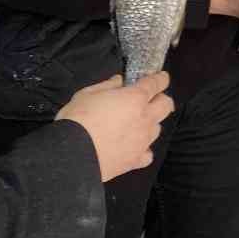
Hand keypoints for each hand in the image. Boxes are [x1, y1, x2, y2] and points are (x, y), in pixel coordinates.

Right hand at [57, 72, 174, 181]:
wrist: (73, 154)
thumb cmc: (78, 119)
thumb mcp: (87, 94)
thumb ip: (106, 85)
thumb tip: (118, 80)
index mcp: (135, 98)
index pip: (156, 84)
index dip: (161, 78)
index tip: (162, 77)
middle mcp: (144, 118)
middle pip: (166, 105)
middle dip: (162, 99)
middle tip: (151, 99)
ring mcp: (143, 140)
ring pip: (157, 128)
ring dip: (151, 123)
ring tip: (138, 123)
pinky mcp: (136, 160)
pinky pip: (147, 154)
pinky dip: (144, 149)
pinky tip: (135, 148)